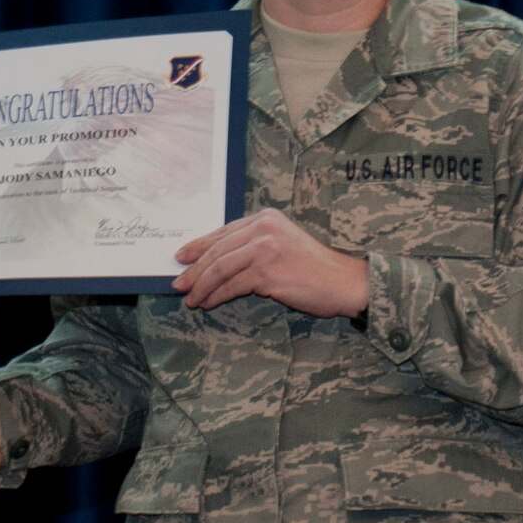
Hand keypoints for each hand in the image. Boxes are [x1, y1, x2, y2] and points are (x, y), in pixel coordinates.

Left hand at [171, 210, 368, 316]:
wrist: (343, 282)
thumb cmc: (314, 269)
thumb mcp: (282, 244)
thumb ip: (253, 246)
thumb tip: (216, 263)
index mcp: (265, 218)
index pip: (223, 232)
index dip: (198, 246)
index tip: (181, 258)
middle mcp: (263, 228)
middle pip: (217, 250)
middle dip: (194, 269)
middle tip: (179, 284)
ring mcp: (264, 249)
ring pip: (220, 268)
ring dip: (201, 286)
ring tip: (191, 299)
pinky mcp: (267, 272)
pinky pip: (231, 286)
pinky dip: (216, 296)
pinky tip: (208, 303)